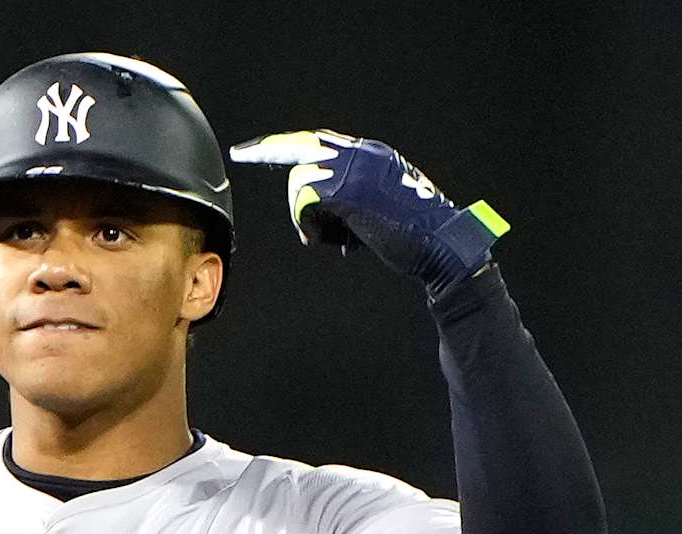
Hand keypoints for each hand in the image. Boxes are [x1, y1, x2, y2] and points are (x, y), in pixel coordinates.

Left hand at [229, 130, 506, 297]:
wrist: (441, 245)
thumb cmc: (413, 238)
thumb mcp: (379, 210)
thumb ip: (349, 202)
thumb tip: (314, 218)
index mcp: (371, 154)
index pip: (319, 140)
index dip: (287, 145)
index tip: (259, 148)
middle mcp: (361, 153)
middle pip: (301, 147)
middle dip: (269, 150)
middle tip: (240, 154)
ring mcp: (354, 168)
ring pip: (299, 181)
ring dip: (305, 216)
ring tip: (326, 239)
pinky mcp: (346, 189)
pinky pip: (304, 202)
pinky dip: (309, 226)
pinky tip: (328, 243)